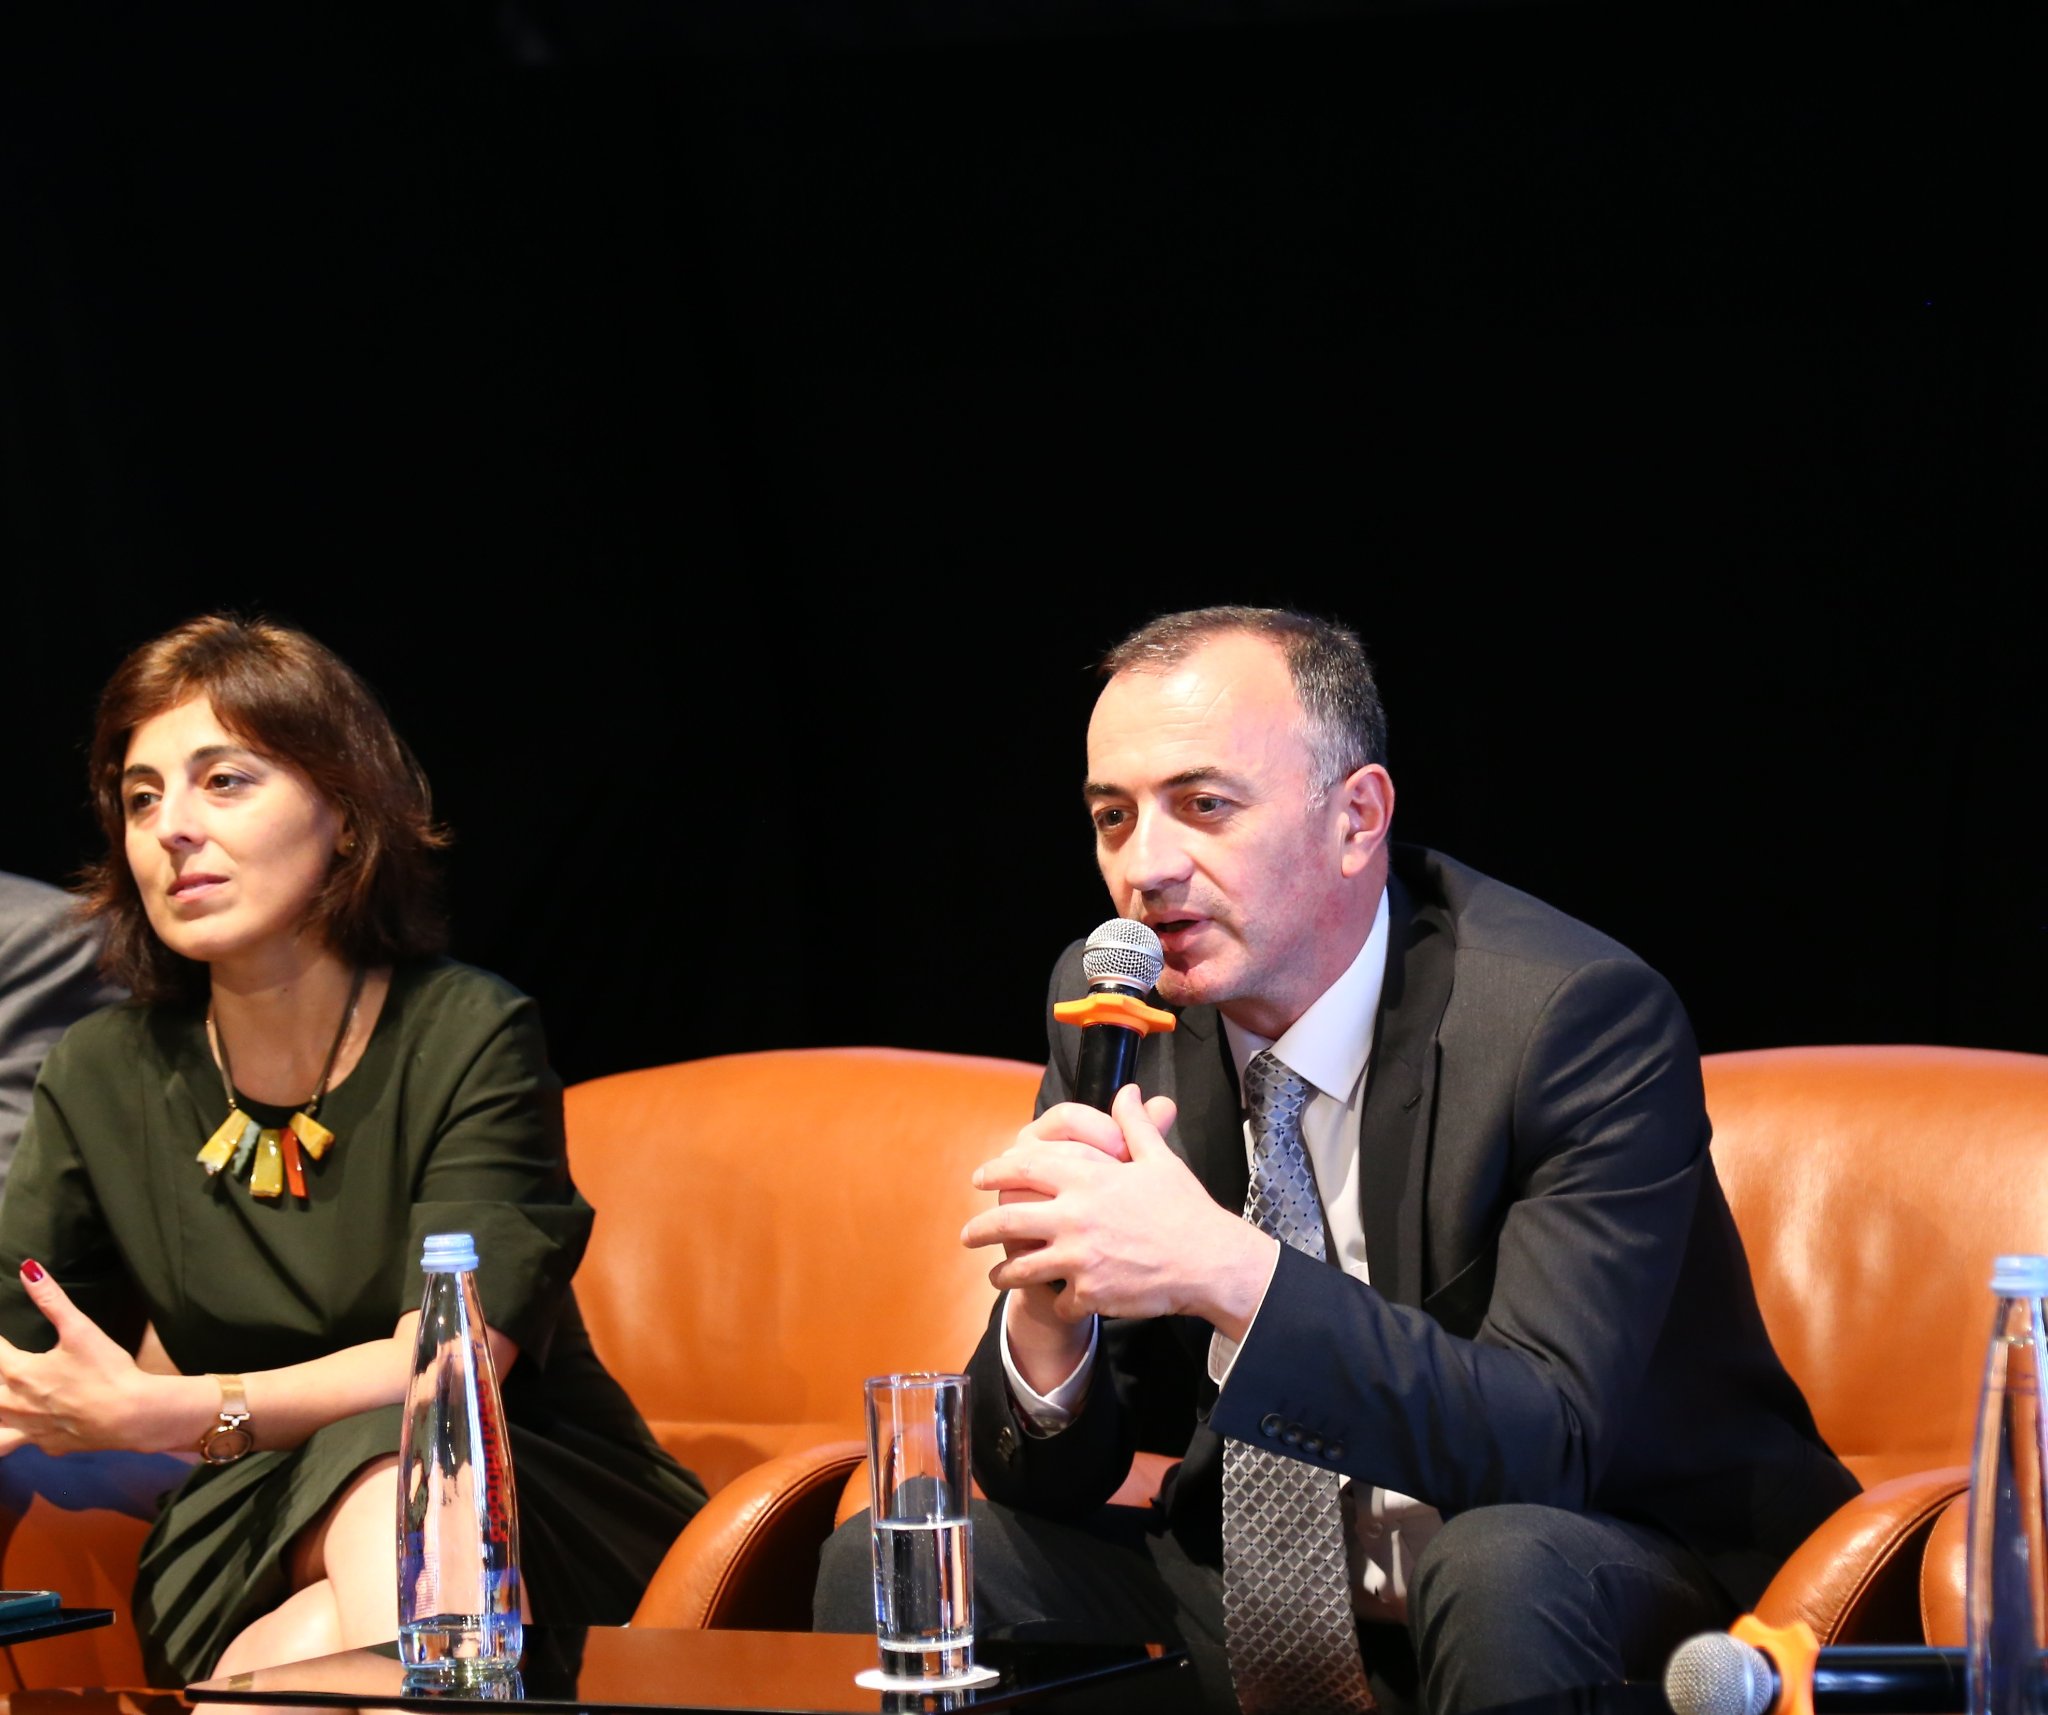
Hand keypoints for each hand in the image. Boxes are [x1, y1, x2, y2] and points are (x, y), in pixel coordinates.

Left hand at [0, 1262, 194, 1455]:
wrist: (131, 1416)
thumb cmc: (106, 1371)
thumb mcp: (80, 1330)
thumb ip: (51, 1300)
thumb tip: (28, 1269)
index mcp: (18, 1372)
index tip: (2, 1337)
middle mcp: (13, 1404)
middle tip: (8, 1367)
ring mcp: (28, 1429)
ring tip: (5, 1405)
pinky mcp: (47, 1445)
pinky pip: (22, 1441)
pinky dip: (20, 1434)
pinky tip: (31, 1426)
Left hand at [962, 1085, 1277, 1338]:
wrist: (1209, 1261)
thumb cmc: (1185, 1208)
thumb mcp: (1159, 1159)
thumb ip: (1135, 1125)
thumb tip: (1129, 1092)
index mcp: (1088, 1177)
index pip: (1026, 1166)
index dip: (998, 1171)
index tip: (981, 1177)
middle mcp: (1075, 1215)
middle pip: (1008, 1220)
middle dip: (981, 1229)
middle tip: (968, 1235)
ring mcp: (1079, 1256)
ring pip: (1022, 1267)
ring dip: (1004, 1273)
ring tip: (996, 1277)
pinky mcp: (1089, 1292)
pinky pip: (1060, 1301)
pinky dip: (1058, 1303)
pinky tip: (1056, 1302)